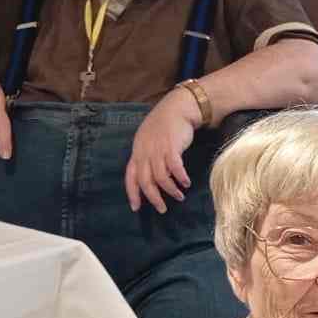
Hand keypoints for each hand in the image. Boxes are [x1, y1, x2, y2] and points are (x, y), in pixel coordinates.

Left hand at [125, 89, 197, 212]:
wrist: (177, 108)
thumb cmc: (165, 125)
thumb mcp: (150, 141)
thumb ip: (148, 157)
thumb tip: (153, 178)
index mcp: (137, 151)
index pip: (130, 176)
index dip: (132, 193)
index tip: (136, 208)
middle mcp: (145, 152)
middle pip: (145, 180)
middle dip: (153, 197)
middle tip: (162, 209)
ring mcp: (158, 149)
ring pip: (160, 176)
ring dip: (170, 189)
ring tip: (179, 196)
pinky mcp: (171, 146)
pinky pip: (174, 167)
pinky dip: (180, 177)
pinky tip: (186, 183)